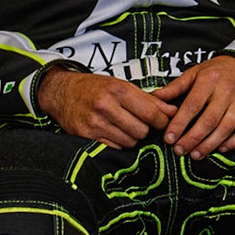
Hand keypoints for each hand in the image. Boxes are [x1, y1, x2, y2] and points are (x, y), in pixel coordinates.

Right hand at [37, 66, 174, 147]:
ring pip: (129, 142)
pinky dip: (117, 143)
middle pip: (141, 131)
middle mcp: (105, 106)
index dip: (162, 121)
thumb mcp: (122, 86)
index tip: (162, 123)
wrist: (61, 92)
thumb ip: (149, 100)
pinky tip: (112, 132)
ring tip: (123, 126)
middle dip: (144, 129)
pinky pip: (114, 148)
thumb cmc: (94, 88)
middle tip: (137, 123)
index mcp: (117, 90)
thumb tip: (173, 111)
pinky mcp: (86, 136)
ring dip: (131, 137)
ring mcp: (95, 123)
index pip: (151, 113)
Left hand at [156, 56, 234, 158]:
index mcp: (210, 80)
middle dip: (192, 138)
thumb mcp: (195, 72)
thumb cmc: (218, 71)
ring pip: (226, 128)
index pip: (193, 105)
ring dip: (210, 144)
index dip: (180, 123)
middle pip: (209, 120)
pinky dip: (233, 142)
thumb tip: (155, 98)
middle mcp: (227, 91)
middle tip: (179, 150)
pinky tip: (220, 149)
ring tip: (195, 154)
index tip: (169, 138)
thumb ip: (176, 87)